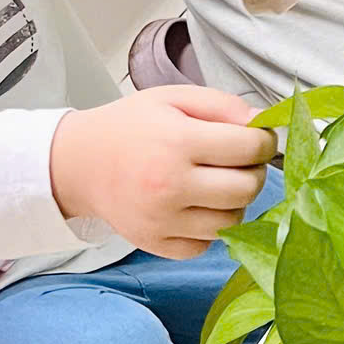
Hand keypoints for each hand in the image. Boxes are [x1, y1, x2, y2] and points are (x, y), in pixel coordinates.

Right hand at [49, 89, 274, 257]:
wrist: (79, 163)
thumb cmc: (130, 126)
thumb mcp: (173, 98)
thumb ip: (222, 106)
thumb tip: (263, 124)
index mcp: (177, 142)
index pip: (249, 149)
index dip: (263, 142)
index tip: (257, 139)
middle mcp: (170, 185)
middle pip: (247, 189)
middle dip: (253, 172)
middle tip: (239, 161)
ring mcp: (162, 220)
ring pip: (232, 221)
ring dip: (234, 202)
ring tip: (216, 183)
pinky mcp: (155, 244)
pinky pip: (205, 245)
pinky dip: (209, 228)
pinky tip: (197, 206)